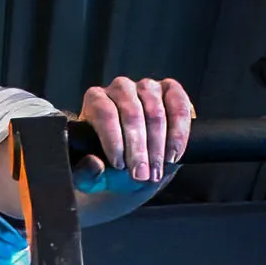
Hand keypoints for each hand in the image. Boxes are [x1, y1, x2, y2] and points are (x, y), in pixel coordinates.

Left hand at [74, 76, 193, 187]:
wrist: (135, 167)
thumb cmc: (109, 168)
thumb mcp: (93, 177)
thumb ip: (85, 175)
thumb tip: (94, 164)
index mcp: (95, 101)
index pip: (104, 113)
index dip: (113, 140)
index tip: (119, 166)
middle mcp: (121, 88)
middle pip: (132, 113)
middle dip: (138, 149)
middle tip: (142, 175)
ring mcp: (147, 87)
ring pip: (156, 112)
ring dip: (158, 145)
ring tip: (156, 171)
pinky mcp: (171, 91)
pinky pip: (179, 106)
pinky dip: (179, 133)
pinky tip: (174, 155)